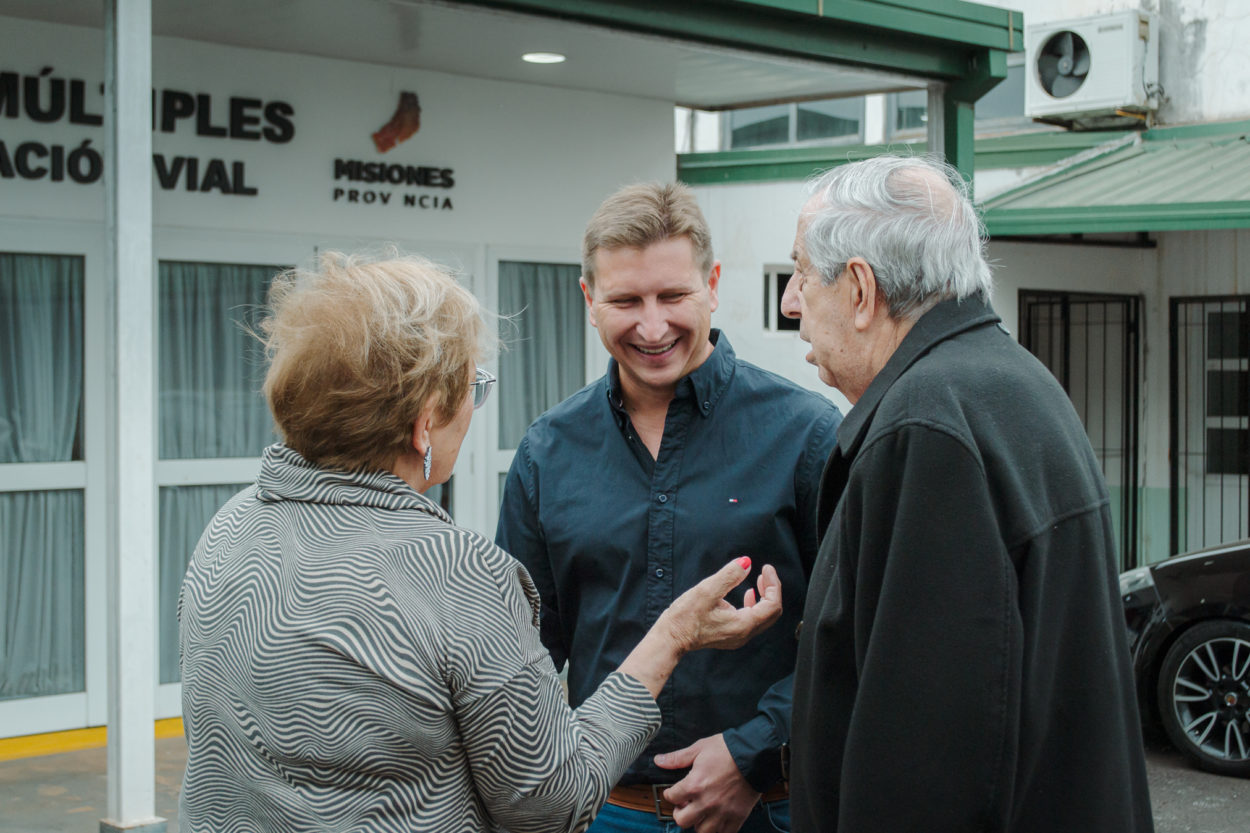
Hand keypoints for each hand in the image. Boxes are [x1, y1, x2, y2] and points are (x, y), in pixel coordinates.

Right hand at [618, 560, 780, 698]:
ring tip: (759, 580)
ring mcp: (738, 637)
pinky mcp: (730, 635)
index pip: (772, 605)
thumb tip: (746, 563)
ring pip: (763, 616)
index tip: (766, 568)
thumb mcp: (707, 590)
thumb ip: (729, 575)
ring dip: (764, 597)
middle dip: (772, 590)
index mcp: (743, 624)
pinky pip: (752, 620)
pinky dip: (754, 605)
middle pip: (771, 612)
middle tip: (765, 573)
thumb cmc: (685, 617)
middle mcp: (744, 634)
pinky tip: (747, 594)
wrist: (671, 638)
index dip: (774, 584)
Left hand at [655, 734, 759, 832]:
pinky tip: (716, 820)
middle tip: (684, 805)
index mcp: (695, 784)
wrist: (755, 755)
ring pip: (702, 832)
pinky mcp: (737, 817)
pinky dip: (718, 829)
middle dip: (680, 813)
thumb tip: (659, 760)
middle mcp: (706, 802)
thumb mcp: (700, 748)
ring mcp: (722, 812)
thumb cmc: (728, 750)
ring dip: (698, 823)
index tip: (673, 792)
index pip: (672, 797)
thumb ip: (678, 758)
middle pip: (682, 821)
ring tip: (700, 813)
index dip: (669, 794)